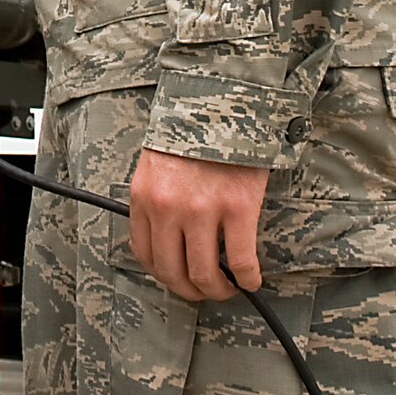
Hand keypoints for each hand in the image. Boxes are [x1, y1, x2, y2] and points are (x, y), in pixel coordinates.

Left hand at [128, 148, 268, 302]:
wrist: (220, 104)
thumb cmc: (188, 133)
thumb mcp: (155, 165)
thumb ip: (154, 200)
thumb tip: (163, 240)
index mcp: (144, 197)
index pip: (144, 254)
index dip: (163, 274)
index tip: (178, 278)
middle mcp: (168, 208)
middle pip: (172, 271)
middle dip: (189, 290)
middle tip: (205, 291)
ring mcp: (202, 211)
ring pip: (205, 274)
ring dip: (218, 290)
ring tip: (228, 288)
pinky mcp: (237, 209)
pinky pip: (242, 262)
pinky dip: (248, 279)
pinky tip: (251, 280)